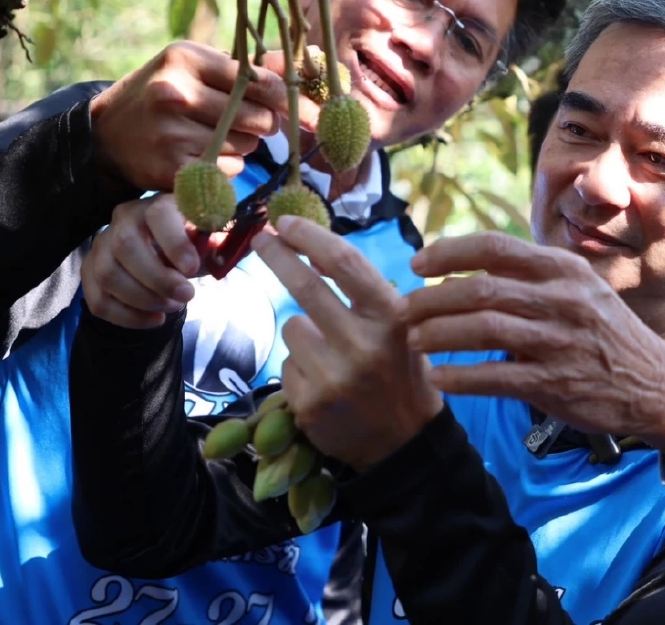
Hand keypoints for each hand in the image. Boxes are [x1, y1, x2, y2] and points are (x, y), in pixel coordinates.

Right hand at [82, 193, 207, 328]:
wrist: (168, 251)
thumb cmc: (193, 242)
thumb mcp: (210, 239)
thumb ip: (217, 243)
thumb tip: (222, 253)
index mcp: (158, 204)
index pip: (158, 214)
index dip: (174, 243)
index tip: (192, 268)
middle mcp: (124, 218)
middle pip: (126, 246)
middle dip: (158, 279)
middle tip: (187, 296)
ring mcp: (102, 244)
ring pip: (108, 275)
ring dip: (142, 299)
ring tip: (173, 306)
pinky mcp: (91, 270)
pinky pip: (97, 299)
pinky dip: (126, 317)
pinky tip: (154, 319)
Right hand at [89, 41, 290, 191]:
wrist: (106, 134)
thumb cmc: (163, 93)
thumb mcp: (194, 66)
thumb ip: (246, 68)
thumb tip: (303, 66)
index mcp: (186, 58)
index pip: (261, 81)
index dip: (289, 99)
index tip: (306, 110)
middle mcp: (177, 93)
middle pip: (261, 117)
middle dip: (264, 123)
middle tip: (244, 120)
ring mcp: (172, 133)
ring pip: (248, 146)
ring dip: (244, 144)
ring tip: (213, 134)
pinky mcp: (172, 168)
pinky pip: (230, 170)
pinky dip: (227, 165)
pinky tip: (203, 155)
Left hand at [253, 216, 442, 469]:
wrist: (404, 442)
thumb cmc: (402, 372)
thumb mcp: (402, 327)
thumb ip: (366, 295)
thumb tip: (314, 251)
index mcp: (392, 317)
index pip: (345, 263)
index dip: (311, 237)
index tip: (286, 222)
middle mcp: (363, 343)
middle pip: (305, 285)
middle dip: (278, 256)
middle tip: (260, 238)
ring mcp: (333, 375)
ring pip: (293, 327)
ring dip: (304, 334)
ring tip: (332, 357)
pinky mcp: (309, 403)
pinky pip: (287, 365)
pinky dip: (300, 369)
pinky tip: (325, 385)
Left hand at [403, 232, 664, 454]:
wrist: (656, 384)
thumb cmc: (606, 334)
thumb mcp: (580, 288)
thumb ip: (533, 274)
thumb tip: (472, 264)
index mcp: (564, 269)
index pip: (495, 248)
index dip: (448, 252)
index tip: (417, 263)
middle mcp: (562, 299)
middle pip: (480, 289)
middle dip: (432, 298)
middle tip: (406, 309)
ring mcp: (558, 342)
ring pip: (482, 329)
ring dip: (438, 334)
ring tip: (414, 341)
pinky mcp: (554, 384)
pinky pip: (494, 377)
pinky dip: (459, 377)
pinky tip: (438, 378)